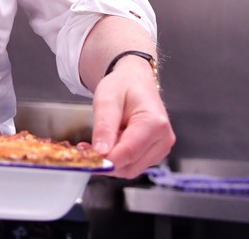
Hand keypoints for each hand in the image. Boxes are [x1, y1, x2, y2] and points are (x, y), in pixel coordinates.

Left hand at [90, 56, 174, 178]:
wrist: (135, 81)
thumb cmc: (123, 86)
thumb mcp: (107, 100)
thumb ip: (104, 127)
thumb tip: (101, 153)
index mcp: (154, 123)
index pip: (128, 152)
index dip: (106, 161)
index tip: (86, 161)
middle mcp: (163, 139)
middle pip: (130, 165)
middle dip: (106, 162)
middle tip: (85, 149)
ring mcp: (161, 148)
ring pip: (131, 168)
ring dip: (110, 162)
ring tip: (95, 144)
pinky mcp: (155, 153)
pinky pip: (132, 164)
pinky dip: (117, 160)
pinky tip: (106, 146)